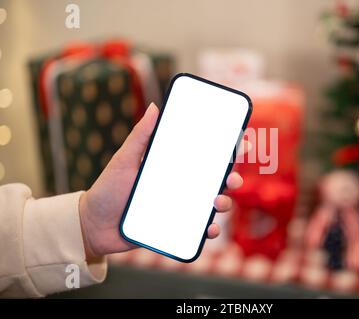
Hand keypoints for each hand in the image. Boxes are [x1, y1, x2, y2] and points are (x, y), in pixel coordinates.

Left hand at [79, 103, 246, 259]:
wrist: (93, 225)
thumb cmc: (108, 189)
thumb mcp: (124, 160)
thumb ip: (140, 136)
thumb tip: (155, 107)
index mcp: (172, 167)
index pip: (204, 156)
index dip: (226, 149)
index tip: (242, 142)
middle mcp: (181, 186)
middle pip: (214, 180)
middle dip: (231, 178)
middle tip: (232, 178)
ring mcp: (180, 207)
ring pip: (212, 204)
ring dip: (224, 203)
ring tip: (218, 202)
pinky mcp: (176, 228)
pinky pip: (198, 229)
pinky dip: (210, 229)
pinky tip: (210, 228)